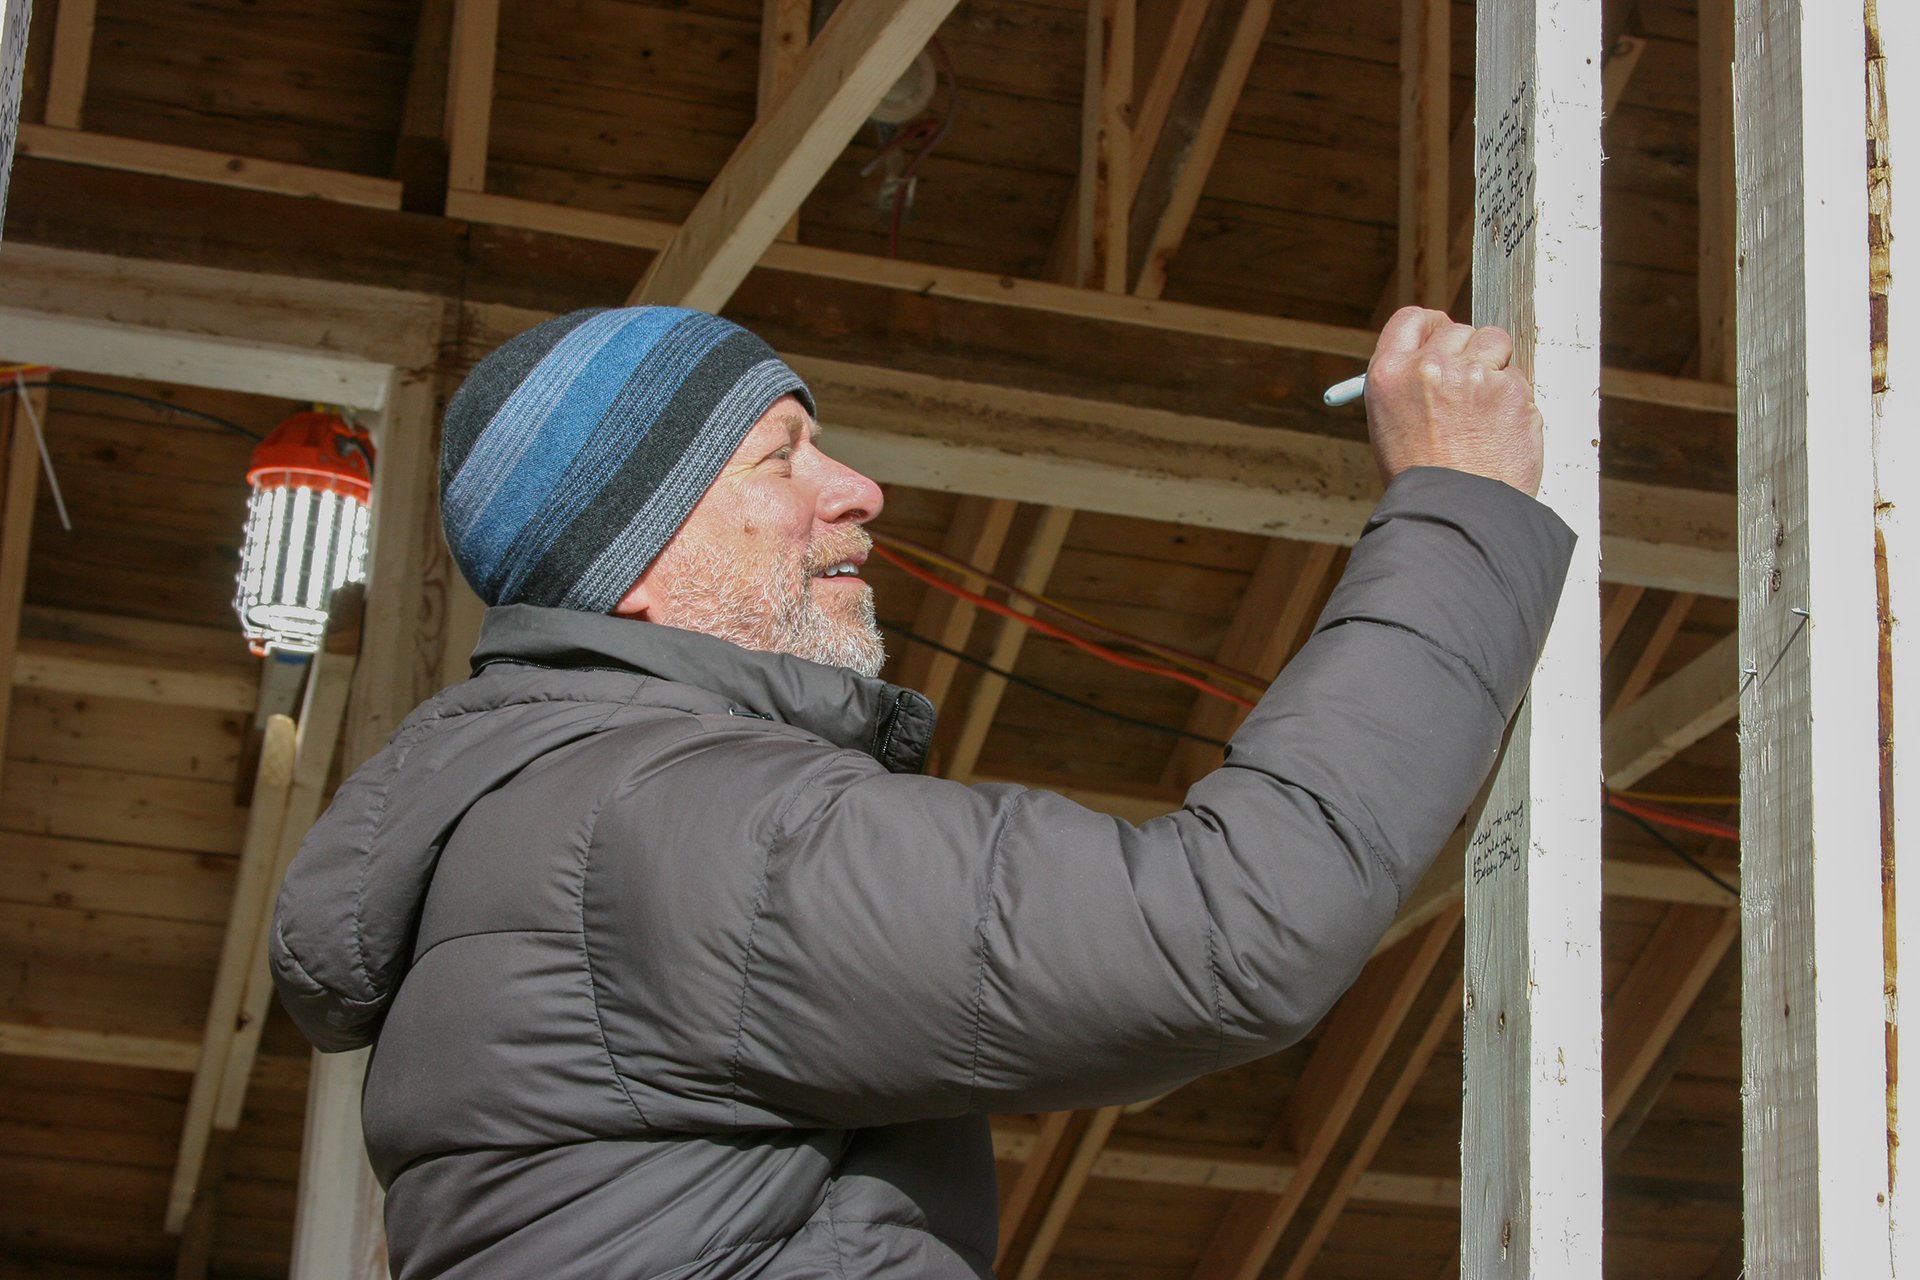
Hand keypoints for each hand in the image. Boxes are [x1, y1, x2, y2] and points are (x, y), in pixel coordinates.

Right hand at [1363, 307, 1544, 495]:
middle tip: (1471, 387)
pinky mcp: (1511, 390)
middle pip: (1458, 330)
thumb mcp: (1391, 427)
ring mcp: (1473, 375)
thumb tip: (1436, 359)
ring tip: (1485, 415)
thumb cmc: (1423, 481)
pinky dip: (1514, 402)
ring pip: (1495, 343)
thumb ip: (1410, 386)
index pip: (1412, 320)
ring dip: (1496, 368)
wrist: (1454, 516)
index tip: (1444, 336)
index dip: (1432, 327)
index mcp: (1389, 374)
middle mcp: (1428, 367)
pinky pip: (1519, 378)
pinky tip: (1500, 434)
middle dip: (1468, 353)